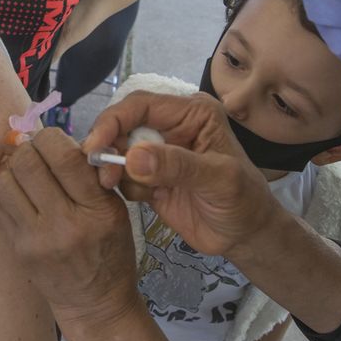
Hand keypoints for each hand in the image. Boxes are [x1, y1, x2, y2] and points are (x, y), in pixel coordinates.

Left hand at [0, 128, 143, 337]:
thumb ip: (91, 175)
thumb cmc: (110, 253)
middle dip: (29, 148)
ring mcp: (35, 239)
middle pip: (28, 163)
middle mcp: (64, 225)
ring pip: (5, 180)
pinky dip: (2, 185)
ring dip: (11, 166)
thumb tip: (57, 141)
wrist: (94, 303)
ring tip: (24, 169)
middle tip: (36, 151)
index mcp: (97, 211)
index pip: (64, 157)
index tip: (53, 141)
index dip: (52, 138)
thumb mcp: (117, 211)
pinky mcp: (17, 248)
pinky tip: (15, 186)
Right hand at [83, 91, 276, 258]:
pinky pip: (123, 174)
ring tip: (135, 192)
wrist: (245, 235)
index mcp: (192, 113)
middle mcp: (172, 126)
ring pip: (118, 150)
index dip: (113, 121)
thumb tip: (132, 156)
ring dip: (116, 170)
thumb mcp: (218, 180)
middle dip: (109, 148)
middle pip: (123, 124)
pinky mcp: (150, 177)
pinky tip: (149, 199)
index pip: (141, 105)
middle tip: (105, 176)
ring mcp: (159, 152)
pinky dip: (125, 186)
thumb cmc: (243, 201)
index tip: (95, 147)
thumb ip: (178, 166)